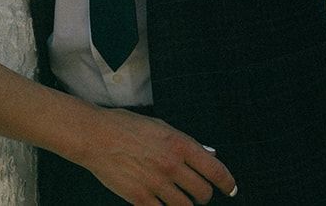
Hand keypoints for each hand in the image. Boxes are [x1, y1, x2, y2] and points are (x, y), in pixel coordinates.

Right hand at [74, 109, 236, 204]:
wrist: (95, 136)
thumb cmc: (125, 126)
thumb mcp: (160, 127)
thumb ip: (184, 142)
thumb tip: (208, 154)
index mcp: (179, 144)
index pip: (215, 170)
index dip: (227, 183)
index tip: (230, 189)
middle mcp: (172, 165)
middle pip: (203, 193)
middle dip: (203, 195)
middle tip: (198, 193)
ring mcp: (156, 184)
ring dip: (185, 204)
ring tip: (179, 199)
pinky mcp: (141, 199)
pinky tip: (162, 204)